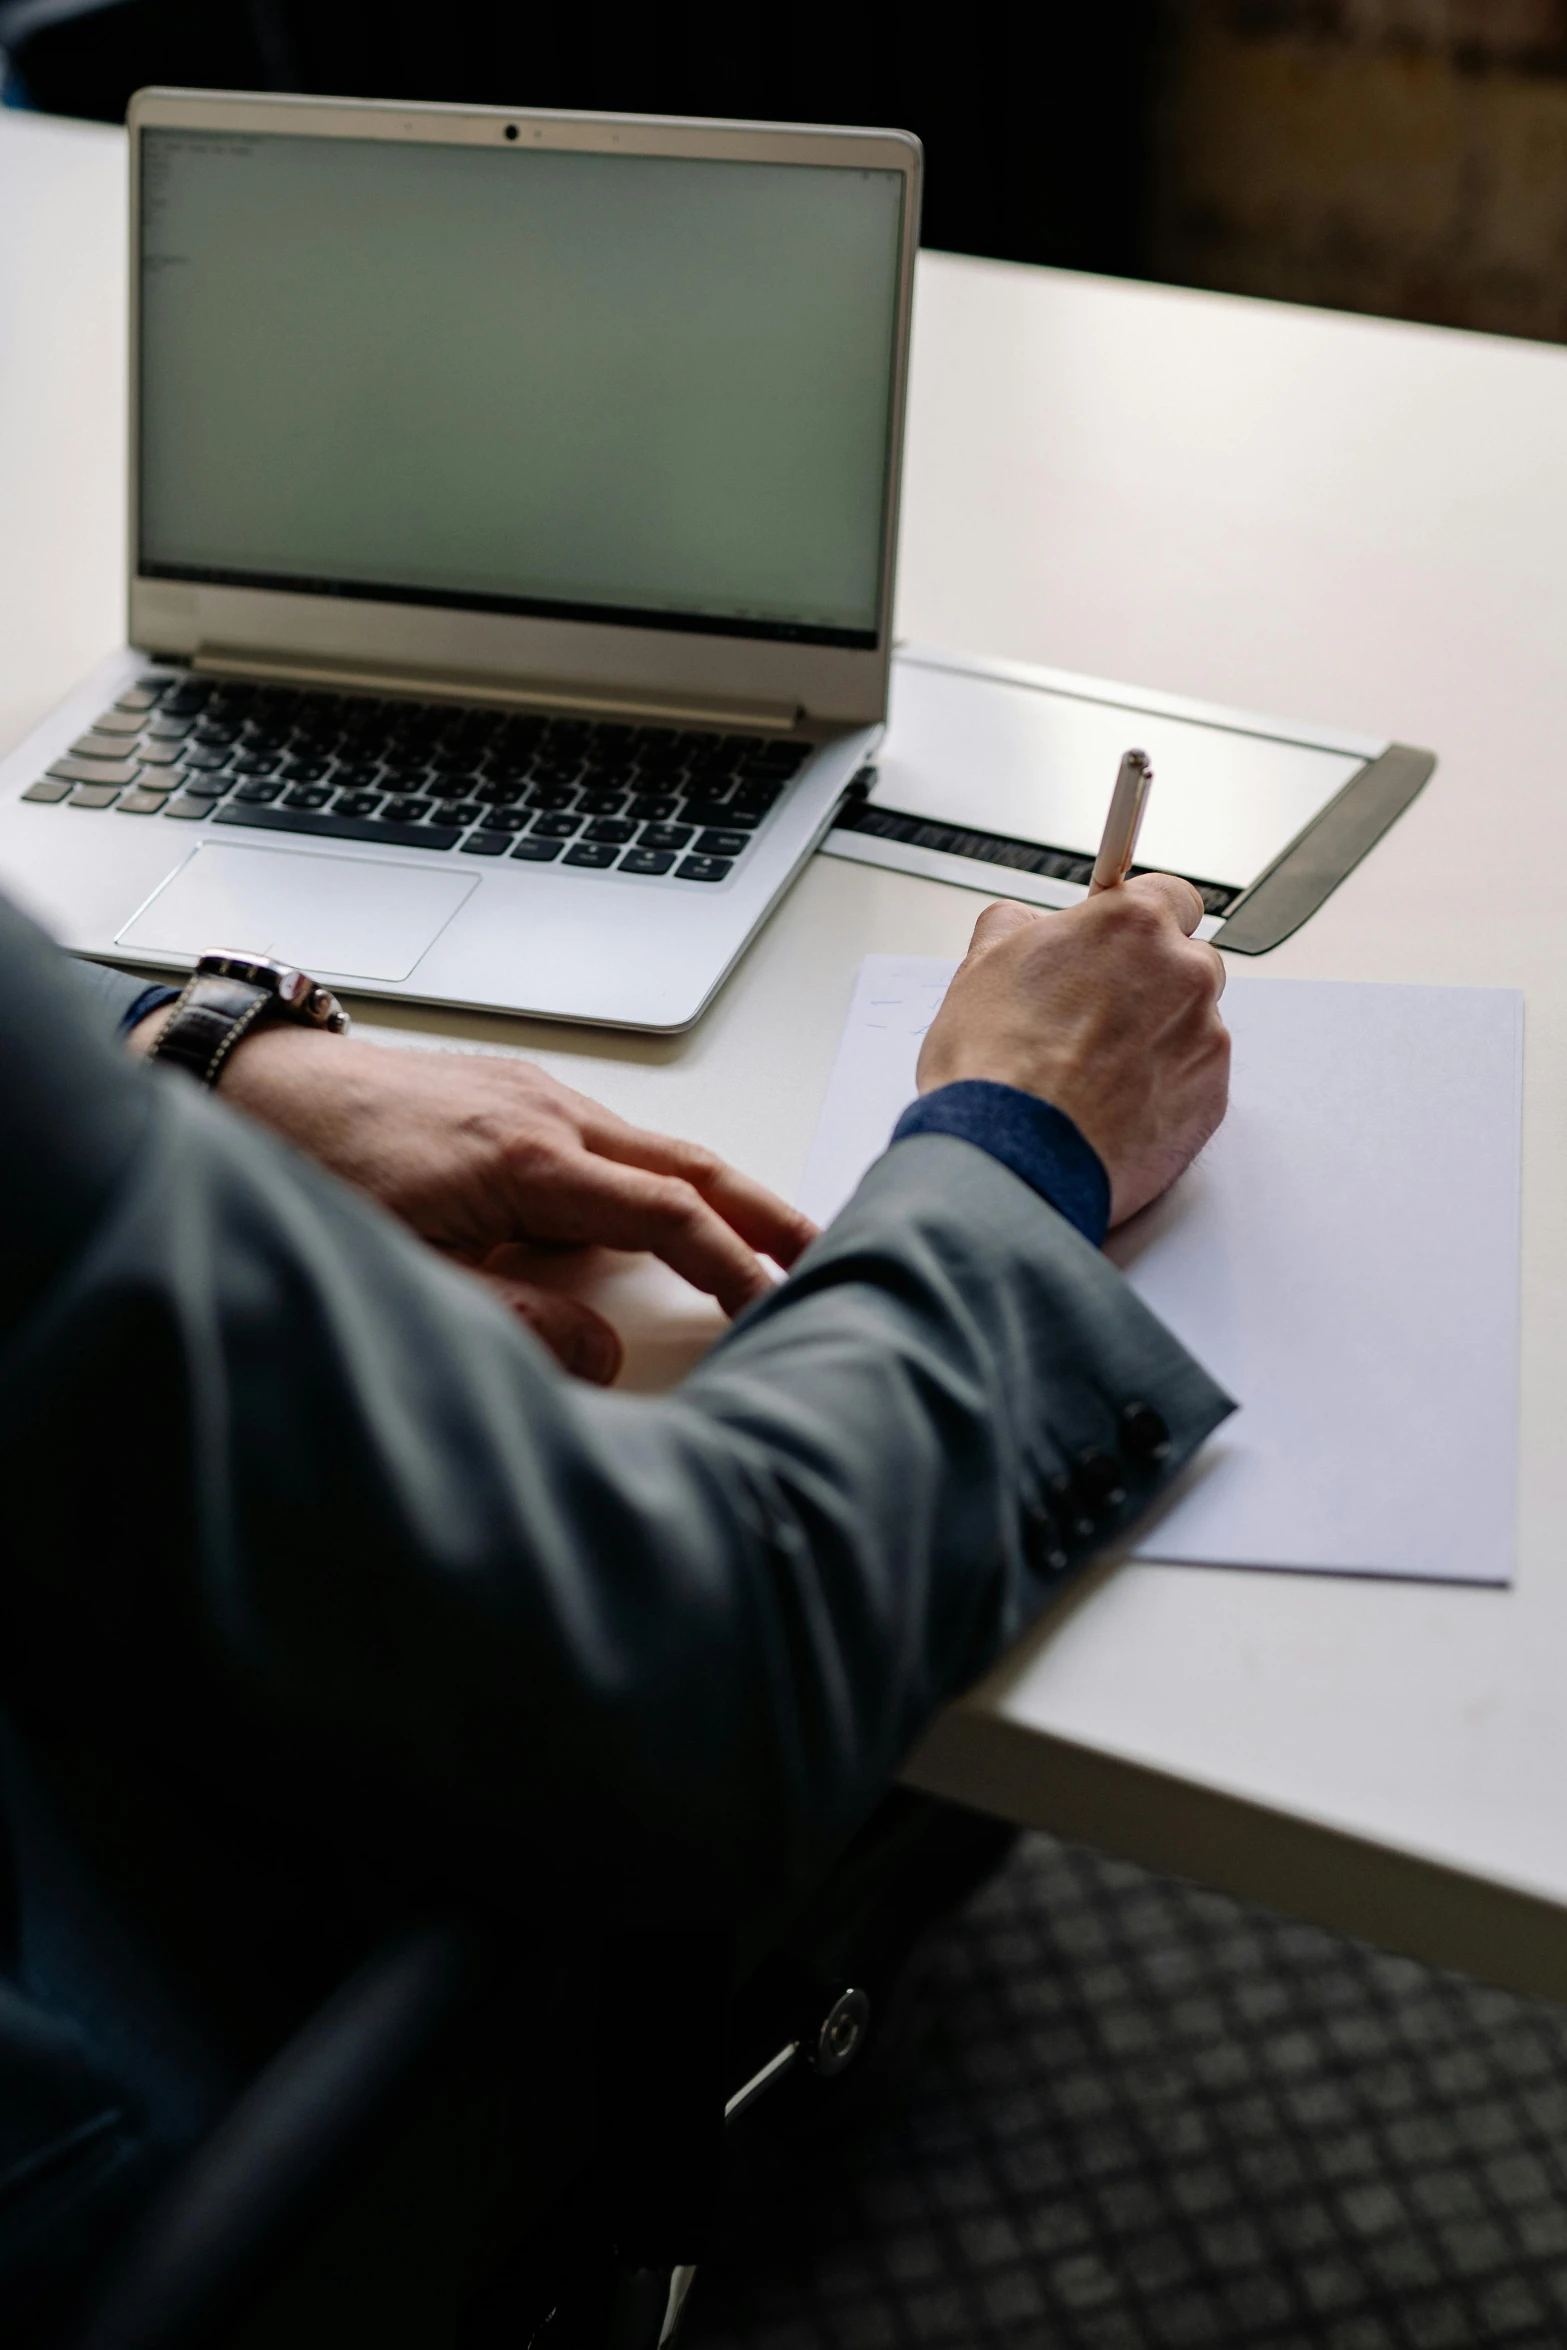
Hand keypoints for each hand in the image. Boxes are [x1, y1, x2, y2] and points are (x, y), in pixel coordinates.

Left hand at [131, 1013, 815, 1380]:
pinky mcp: (514, 1092)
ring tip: (761, 1241)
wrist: (255, 1090)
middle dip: (765, 1212)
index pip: (669, 1214)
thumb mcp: (413, 1276)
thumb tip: (604, 1358)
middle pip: (690, 1164)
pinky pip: (610, 1138)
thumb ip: (516, 1322)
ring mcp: (535, 1093)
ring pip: (653, 1147)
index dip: (733, 1265)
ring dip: (715, 1192)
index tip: (776, 1304)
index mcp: (529, 1161)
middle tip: (825, 1250)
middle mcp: (548, 1112)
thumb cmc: (319, 1177)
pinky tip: (653, 1213)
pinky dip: (657, 1175)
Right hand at [915, 877, 1229, 1225]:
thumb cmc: (996, 1069)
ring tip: (1095, 1073)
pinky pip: (1196, 1080)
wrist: (1014, 1158)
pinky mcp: (1213, 1098)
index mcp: (1133, 925)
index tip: (1122, 944)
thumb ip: (1015, 926)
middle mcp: (1183, 973)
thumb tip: (1020, 924)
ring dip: (1156, 1038)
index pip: (1172, 896)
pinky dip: (1163, 1088)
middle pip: (1188, 961)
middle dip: (1151, 983)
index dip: (1141, 924)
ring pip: (1192, 1023)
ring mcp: (1206, 1038)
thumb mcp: (982, 966)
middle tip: (1094, 1017)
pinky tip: (1112, 1105)